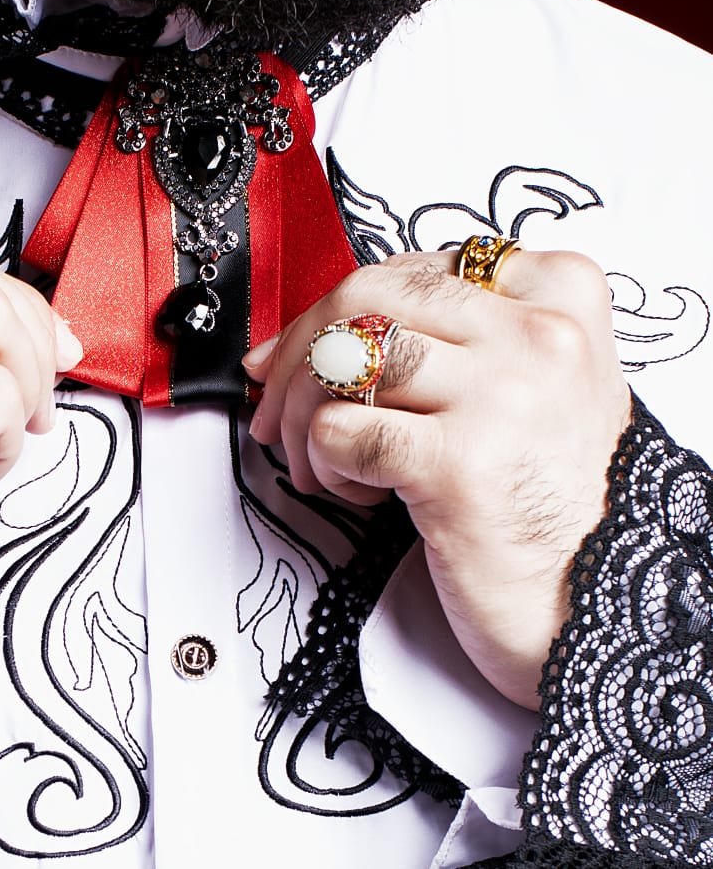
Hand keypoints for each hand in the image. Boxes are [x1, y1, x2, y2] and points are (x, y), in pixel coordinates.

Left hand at [243, 249, 630, 708]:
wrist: (603, 611)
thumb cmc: (549, 501)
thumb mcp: (526, 386)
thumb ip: (448, 338)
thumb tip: (311, 329)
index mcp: (558, 296)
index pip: (410, 268)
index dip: (338, 308)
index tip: (307, 346)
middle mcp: (538, 336)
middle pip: (367, 296)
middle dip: (298, 349)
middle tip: (277, 403)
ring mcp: (501, 396)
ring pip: (341, 358)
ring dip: (304, 414)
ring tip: (323, 460)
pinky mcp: (459, 465)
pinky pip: (338, 431)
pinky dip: (324, 464)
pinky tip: (362, 494)